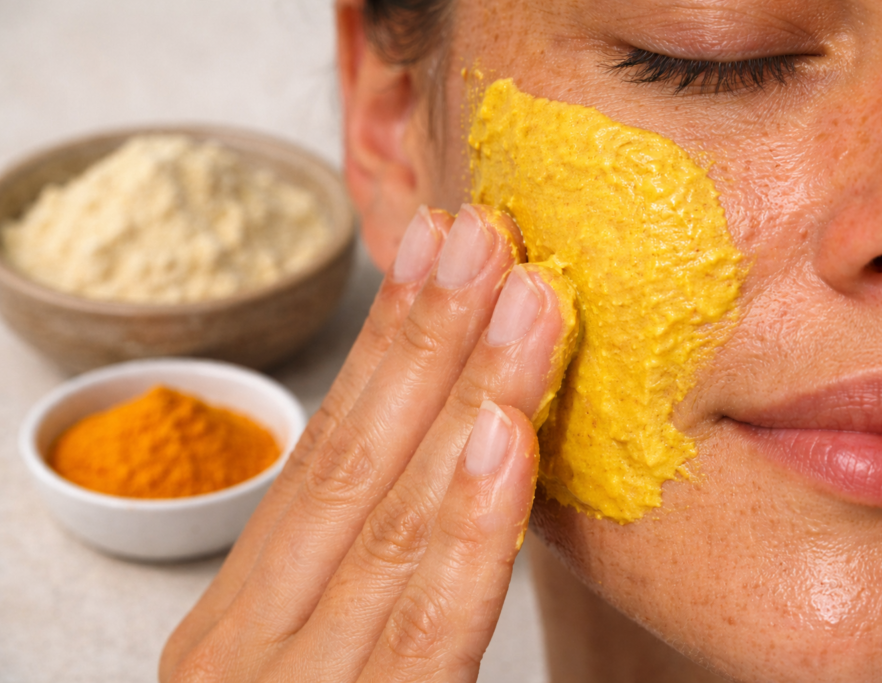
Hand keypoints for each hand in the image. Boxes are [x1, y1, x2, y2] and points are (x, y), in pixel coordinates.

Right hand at [159, 204, 575, 681]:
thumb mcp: (313, 652)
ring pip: (395, 521)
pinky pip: (426, 623)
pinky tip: (504, 441)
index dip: (385, 344)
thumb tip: (447, 452)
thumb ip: (363, 575)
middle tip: (487, 236)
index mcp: (246, 606)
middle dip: (427, 339)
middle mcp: (252, 634)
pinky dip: (470, 528)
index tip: (438, 250)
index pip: (324, 453)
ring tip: (525, 303)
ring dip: (468, 398)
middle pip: (353, 462)